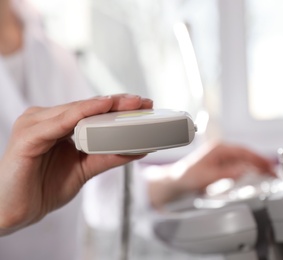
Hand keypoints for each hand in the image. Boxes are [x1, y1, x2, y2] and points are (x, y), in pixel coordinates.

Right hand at [0, 94, 152, 234]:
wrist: (14, 212)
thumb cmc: (42, 187)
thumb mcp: (84, 169)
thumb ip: (107, 157)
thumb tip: (137, 149)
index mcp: (57, 125)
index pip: (92, 111)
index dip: (118, 107)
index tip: (144, 106)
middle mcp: (46, 119)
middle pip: (87, 107)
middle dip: (118, 104)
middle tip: (143, 102)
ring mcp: (35, 124)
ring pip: (76, 111)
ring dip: (105, 107)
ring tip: (131, 105)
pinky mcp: (28, 136)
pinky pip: (59, 123)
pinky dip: (82, 114)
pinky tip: (101, 108)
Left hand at [148, 142, 275, 207]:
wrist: (176, 181)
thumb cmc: (187, 176)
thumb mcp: (207, 177)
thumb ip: (225, 174)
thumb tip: (242, 170)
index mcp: (219, 149)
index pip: (244, 151)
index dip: (258, 158)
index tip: (269, 165)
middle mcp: (222, 151)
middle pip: (247, 155)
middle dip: (262, 163)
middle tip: (275, 172)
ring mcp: (223, 157)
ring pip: (245, 160)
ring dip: (257, 166)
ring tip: (270, 174)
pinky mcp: (223, 165)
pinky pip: (240, 166)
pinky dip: (250, 170)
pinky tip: (257, 175)